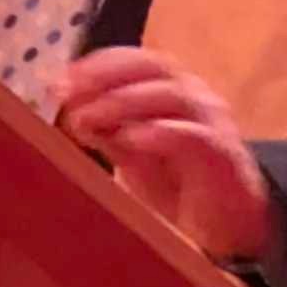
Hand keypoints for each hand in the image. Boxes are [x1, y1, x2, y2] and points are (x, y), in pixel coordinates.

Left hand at [52, 48, 273, 261]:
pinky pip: (196, 135)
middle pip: (153, 67)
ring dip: (123, 102)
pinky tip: (132, 138)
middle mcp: (194, 97)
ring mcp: (213, 122)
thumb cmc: (176, 184)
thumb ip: (106, 131)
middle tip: (67, 95)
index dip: (98, 64)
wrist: (225, 226)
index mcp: (170, 90)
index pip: (136, 60)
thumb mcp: (131, 155)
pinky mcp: (224, 155)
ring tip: (86, 119)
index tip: (61, 80)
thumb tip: (73, 110)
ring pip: (172, 95)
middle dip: (104, 76)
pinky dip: (162, 132)